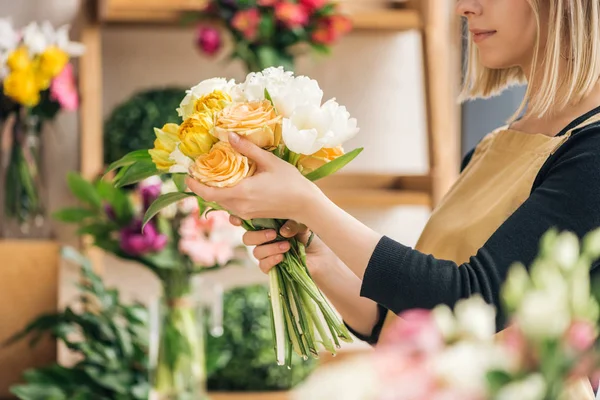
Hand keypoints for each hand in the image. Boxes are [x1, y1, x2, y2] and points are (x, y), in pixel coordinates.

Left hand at [185, 132, 322, 220]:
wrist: (305, 205)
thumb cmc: (290, 182)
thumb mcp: (269, 161)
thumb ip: (248, 149)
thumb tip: (228, 135)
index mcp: (241, 193)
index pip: (208, 193)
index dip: (194, 186)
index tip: (187, 175)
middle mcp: (239, 207)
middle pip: (213, 198)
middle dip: (204, 186)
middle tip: (199, 171)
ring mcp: (245, 213)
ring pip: (222, 203)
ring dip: (215, 191)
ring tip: (213, 176)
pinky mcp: (250, 216)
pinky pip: (231, 206)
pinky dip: (226, 196)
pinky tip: (231, 185)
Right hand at [230, 216, 336, 278]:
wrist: (320, 257)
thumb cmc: (310, 236)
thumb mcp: (302, 224)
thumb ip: (292, 222)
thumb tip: (282, 231)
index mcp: (266, 225)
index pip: (246, 221)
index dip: (237, 220)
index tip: (237, 220)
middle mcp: (263, 240)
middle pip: (247, 238)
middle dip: (258, 236)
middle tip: (273, 234)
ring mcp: (266, 255)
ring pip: (256, 252)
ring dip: (270, 249)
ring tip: (286, 246)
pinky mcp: (271, 268)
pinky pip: (263, 266)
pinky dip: (271, 260)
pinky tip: (282, 257)